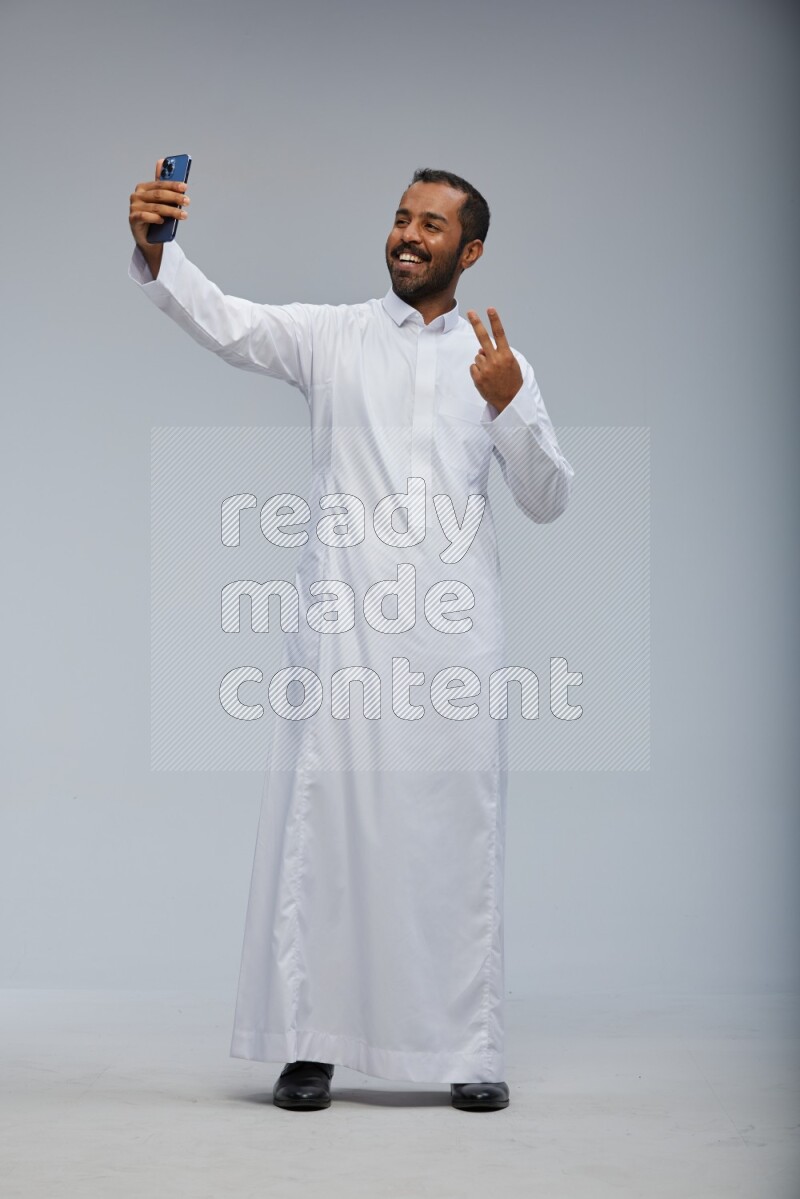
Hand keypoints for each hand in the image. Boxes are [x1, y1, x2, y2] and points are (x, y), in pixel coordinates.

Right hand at [128, 159, 190, 274]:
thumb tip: (162, 161)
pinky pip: (144, 216)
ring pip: (155, 207)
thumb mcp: (161, 201)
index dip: (172, 185)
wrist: (148, 238)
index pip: (159, 184)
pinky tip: (163, 221)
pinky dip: (154, 218)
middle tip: (187, 201)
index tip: (185, 187)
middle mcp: (136, 196)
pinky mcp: (133, 219)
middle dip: (175, 198)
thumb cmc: (155, 217)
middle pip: (158, 195)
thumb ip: (162, 185)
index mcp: (143, 188)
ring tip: (184, 215)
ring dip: (171, 211)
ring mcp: (133, 207)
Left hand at [467, 308, 522, 412]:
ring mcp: (486, 369)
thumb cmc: (511, 381)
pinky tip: (486, 378)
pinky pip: (473, 367)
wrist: (509, 401)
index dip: (495, 321)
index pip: (500, 334)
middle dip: (477, 323)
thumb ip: (497, 354)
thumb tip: (481, 350)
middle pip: (483, 338)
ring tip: (491, 373)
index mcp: (506, 355)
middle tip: (470, 312)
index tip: (490, 309)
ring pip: (478, 357)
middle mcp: (496, 360)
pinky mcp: (478, 378)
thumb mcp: (510, 365)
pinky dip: (478, 371)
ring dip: (482, 362)